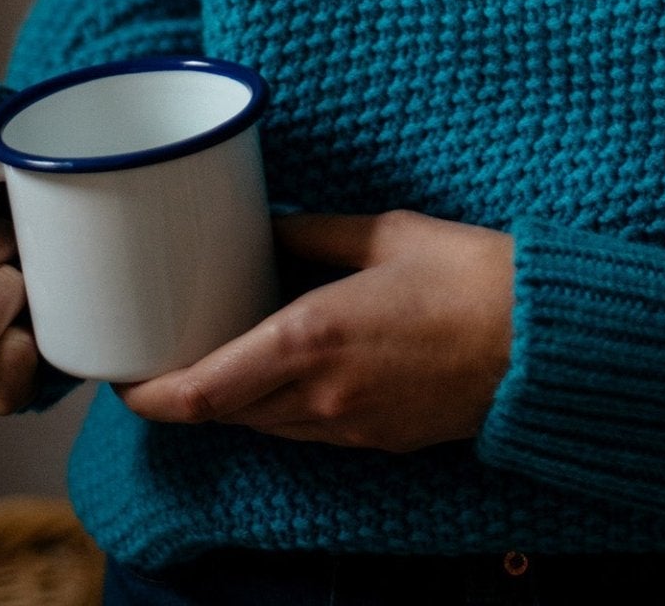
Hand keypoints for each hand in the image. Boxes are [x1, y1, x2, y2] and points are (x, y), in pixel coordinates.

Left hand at [115, 207, 514, 452]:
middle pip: (222, 414)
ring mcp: (348, 425)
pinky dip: (282, 406)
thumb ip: (314, 231)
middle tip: (170, 350)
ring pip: (262, 425)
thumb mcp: (384, 232)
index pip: (199, 392)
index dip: (148, 394)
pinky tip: (294, 367)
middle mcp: (318, 394)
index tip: (123, 377)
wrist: (541, 341)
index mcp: (309, 337)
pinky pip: (306, 430)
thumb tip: (266, 225)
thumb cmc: (469, 275)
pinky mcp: (377, 439)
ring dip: (235, 399)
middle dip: (187, 390)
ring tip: (228, 352)